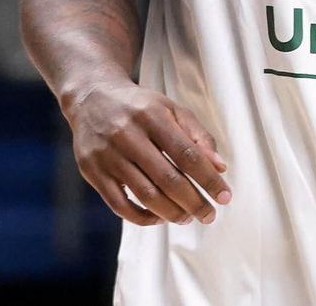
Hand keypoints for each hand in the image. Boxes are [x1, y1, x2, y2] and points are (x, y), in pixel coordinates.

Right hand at [67, 81, 231, 225]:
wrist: (91, 97)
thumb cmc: (140, 107)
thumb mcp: (172, 110)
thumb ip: (198, 136)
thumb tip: (220, 168)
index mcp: (153, 116)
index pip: (187, 154)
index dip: (209, 179)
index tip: (225, 196)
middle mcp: (128, 135)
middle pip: (168, 178)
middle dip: (194, 202)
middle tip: (209, 216)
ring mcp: (108, 155)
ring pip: (145, 194)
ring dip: (171, 212)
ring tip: (187, 217)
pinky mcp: (92, 171)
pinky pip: (119, 205)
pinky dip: (142, 217)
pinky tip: (158, 218)